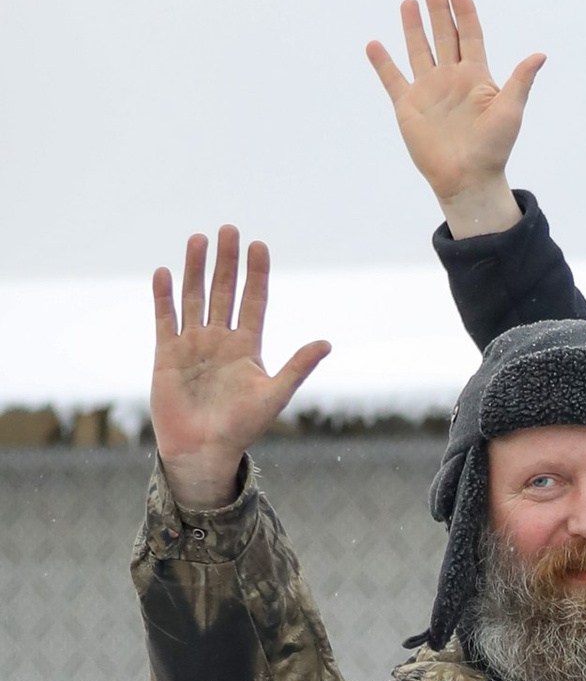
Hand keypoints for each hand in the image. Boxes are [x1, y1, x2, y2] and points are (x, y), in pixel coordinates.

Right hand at [149, 230, 330, 509]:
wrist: (204, 450)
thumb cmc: (242, 428)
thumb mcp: (274, 395)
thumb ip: (297, 367)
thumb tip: (326, 343)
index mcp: (248, 346)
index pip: (254, 301)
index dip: (256, 274)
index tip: (259, 245)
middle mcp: (220, 339)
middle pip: (224, 291)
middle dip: (226, 261)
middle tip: (228, 229)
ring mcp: (193, 344)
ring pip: (194, 297)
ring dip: (195, 269)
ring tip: (198, 240)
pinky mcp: (167, 354)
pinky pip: (165, 319)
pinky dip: (164, 297)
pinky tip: (164, 273)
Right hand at [365, 0, 543, 236]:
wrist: (468, 178)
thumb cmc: (494, 148)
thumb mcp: (510, 111)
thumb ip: (520, 81)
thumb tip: (540, 55)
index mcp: (476, 77)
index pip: (470, 36)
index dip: (464, 13)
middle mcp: (451, 79)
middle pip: (444, 36)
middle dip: (438, 10)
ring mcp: (428, 91)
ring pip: (418, 50)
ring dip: (413, 27)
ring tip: (408, 1)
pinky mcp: (408, 106)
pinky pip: (392, 79)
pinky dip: (383, 63)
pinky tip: (375, 45)